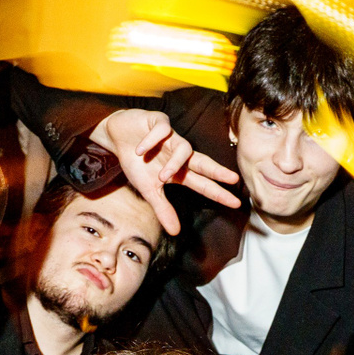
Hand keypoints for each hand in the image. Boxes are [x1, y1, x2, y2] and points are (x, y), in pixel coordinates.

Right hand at [91, 109, 239, 235]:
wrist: (117, 136)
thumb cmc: (136, 162)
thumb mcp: (148, 189)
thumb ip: (162, 208)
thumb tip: (175, 233)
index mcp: (179, 171)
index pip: (203, 184)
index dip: (218, 192)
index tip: (236, 203)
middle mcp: (179, 154)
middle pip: (203, 163)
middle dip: (217, 171)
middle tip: (233, 179)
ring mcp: (171, 138)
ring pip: (184, 148)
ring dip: (175, 163)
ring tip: (161, 176)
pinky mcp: (158, 122)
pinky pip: (161, 131)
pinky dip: (151, 141)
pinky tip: (140, 150)